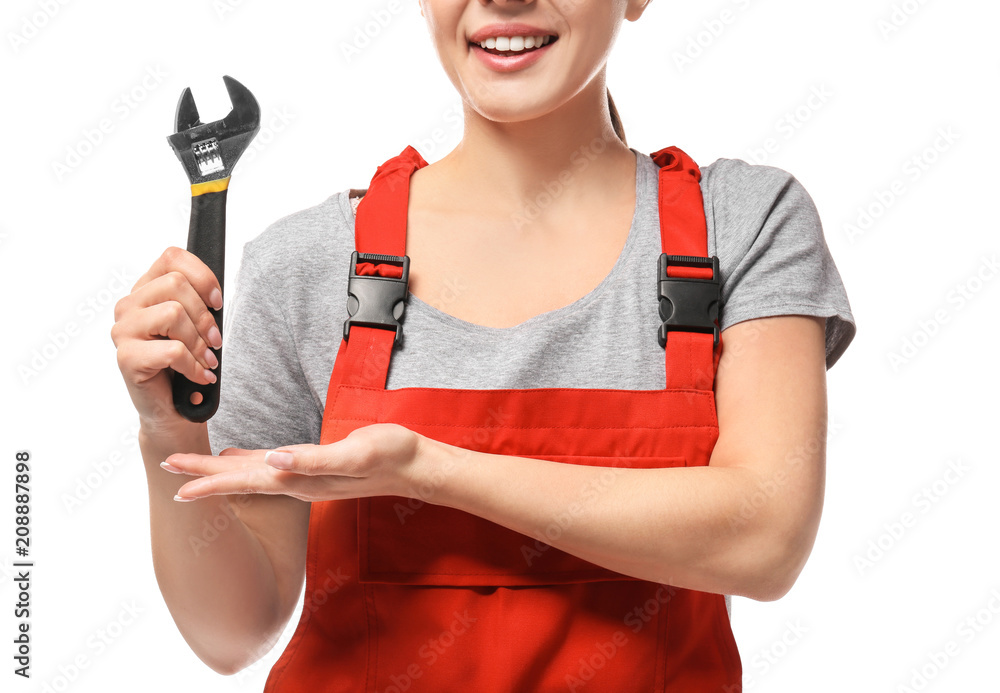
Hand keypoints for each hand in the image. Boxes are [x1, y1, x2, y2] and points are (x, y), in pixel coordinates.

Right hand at [111, 246, 223, 434]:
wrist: (171, 409)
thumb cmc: (184, 365)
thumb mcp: (195, 327)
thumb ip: (198, 303)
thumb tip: (214, 296)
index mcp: (146, 290)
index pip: (172, 257)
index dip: (202, 276)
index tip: (217, 302)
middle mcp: (129, 306)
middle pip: (176, 285)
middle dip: (205, 316)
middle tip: (215, 342)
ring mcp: (123, 331)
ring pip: (173, 314)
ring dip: (199, 342)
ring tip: (207, 360)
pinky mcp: (126, 357)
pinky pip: (172, 350)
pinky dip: (194, 365)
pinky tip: (199, 376)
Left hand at [161, 423, 424, 501]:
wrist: (415, 467)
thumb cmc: (390, 455)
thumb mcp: (356, 453)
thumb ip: (315, 459)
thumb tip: (274, 460)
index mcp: (302, 478)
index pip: (246, 480)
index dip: (210, 481)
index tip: (176, 482)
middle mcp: (297, 481)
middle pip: (240, 479)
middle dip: (203, 475)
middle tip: (167, 467)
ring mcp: (305, 476)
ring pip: (252, 474)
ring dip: (220, 472)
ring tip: (192, 467)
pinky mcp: (315, 466)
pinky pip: (270, 467)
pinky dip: (248, 463)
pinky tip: (239, 459)